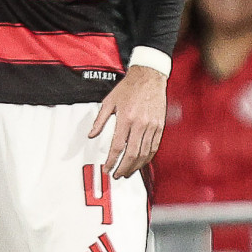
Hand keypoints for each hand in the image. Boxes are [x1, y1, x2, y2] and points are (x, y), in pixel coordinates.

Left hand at [89, 63, 166, 177]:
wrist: (149, 76)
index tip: (106, 169)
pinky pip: (154, 147)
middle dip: (123, 168)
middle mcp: (140, 123)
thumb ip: (100, 120)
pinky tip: (140, 163)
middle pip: (131, 154)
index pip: (117, 146)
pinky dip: (147, 158)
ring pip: (144, 153)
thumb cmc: (129, 87)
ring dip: (135, 167)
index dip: (111, 161)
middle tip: (116, 175)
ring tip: (127, 172)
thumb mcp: (109, 101)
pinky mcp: (160, 126)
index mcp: (126, 118)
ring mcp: (152, 126)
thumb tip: (91, 135)